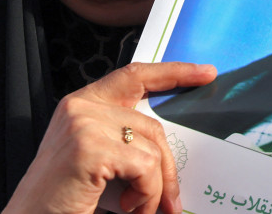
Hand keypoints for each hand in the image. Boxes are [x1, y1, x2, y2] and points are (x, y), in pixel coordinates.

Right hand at [4, 62, 215, 213]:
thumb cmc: (65, 199)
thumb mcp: (98, 160)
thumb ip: (125, 141)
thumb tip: (171, 149)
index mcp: (81, 104)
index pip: (135, 75)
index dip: (174, 72)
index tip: (206, 73)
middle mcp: (80, 106)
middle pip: (152, 126)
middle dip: (169, 167)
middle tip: (172, 203)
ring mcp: (84, 124)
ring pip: (152, 150)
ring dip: (154, 189)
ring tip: (139, 211)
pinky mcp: (90, 148)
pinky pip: (145, 168)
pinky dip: (146, 195)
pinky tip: (128, 209)